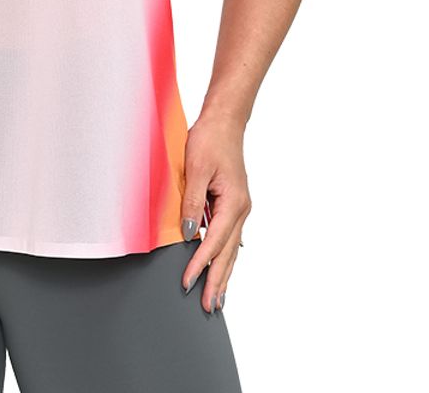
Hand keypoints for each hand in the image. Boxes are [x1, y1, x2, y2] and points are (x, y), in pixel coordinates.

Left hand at [179, 110, 250, 314]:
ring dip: (223, 272)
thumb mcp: (197, 169)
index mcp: (233, 203)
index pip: (214, 243)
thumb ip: (193, 203)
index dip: (200, 265)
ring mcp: (239, 207)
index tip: (187, 284)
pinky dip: (225, 254)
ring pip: (231, 248)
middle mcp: (240, 209)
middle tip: (209, 307)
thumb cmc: (210, 140)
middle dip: (217, 281)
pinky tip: (224, 265)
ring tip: (217, 297)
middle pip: (228, 253)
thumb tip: (190, 234)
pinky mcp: (234, 202)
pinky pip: (229, 236)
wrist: (224, 121)